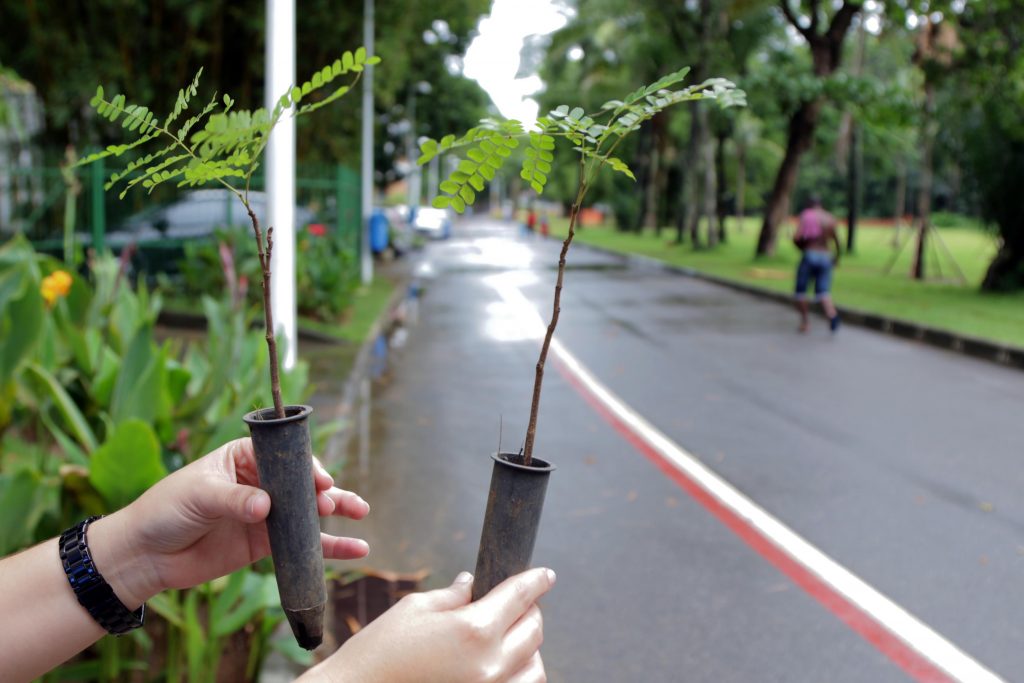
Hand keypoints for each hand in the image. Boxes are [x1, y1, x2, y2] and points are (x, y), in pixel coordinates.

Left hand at [90, 438, 369, 607]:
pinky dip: (327, 546)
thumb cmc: (164, 512)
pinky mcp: (265, 543)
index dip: (304, 467)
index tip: (320, 482)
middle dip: (325, 490)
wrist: (146, 556)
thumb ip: (234, 499)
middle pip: (301, 481)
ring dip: (335, 512)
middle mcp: (257, 482)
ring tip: (361, 512)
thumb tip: (266, 507)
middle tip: (337, 501)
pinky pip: (301, 543)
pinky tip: (354, 549)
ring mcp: (264, 513)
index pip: (282, 456)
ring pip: (307, 510)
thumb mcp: (197, 497)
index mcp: (241, 458)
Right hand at [303, 568, 554, 682]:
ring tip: (511, 637)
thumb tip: (472, 584)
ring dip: (528, 648)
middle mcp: (490, 666)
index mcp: (473, 630)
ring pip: (535, 668)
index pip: (520, 596)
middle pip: (533, 631)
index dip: (537, 580)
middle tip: (520, 602)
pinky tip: (504, 666)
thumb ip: (452, 597)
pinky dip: (520, 676)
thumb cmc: (378, 652)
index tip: (546, 575)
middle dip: (530, 611)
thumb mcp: (414, 611)